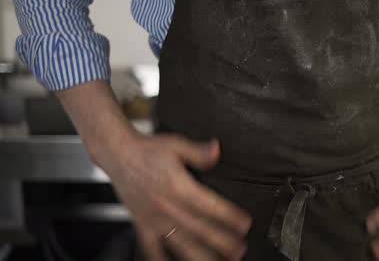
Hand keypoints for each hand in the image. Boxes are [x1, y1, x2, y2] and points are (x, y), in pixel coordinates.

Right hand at [92, 134, 251, 260]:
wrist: (118, 154)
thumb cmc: (147, 150)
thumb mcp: (177, 145)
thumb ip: (199, 152)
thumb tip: (216, 150)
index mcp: (177, 187)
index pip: (209, 205)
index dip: (229, 216)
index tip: (244, 224)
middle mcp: (166, 206)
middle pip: (199, 228)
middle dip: (221, 241)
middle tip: (239, 250)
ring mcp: (153, 218)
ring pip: (179, 242)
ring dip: (199, 255)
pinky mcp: (142, 224)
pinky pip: (151, 248)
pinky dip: (160, 260)